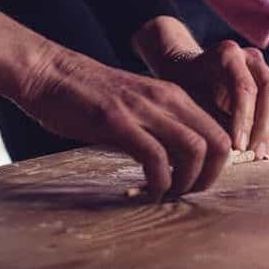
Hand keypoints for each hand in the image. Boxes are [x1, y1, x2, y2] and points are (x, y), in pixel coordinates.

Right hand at [17, 45, 231, 200]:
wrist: (48, 73)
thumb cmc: (88, 97)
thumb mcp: (136, 109)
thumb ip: (159, 130)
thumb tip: (176, 165)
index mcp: (175, 97)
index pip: (220, 133)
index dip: (219, 165)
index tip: (198, 183)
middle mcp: (167, 99)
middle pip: (219, 142)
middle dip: (210, 177)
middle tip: (188, 194)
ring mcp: (144, 109)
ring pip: (195, 149)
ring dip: (187, 182)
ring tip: (168, 195)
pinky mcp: (118, 121)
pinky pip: (155, 158)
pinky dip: (158, 183)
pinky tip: (146, 192)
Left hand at [132, 17, 268, 158]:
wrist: (190, 71)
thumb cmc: (186, 87)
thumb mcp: (189, 98)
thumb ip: (208, 117)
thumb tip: (227, 150)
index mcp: (227, 54)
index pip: (244, 88)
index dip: (244, 120)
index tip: (238, 147)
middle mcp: (251, 57)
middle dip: (265, 127)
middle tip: (256, 154)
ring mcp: (266, 68)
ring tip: (266, 154)